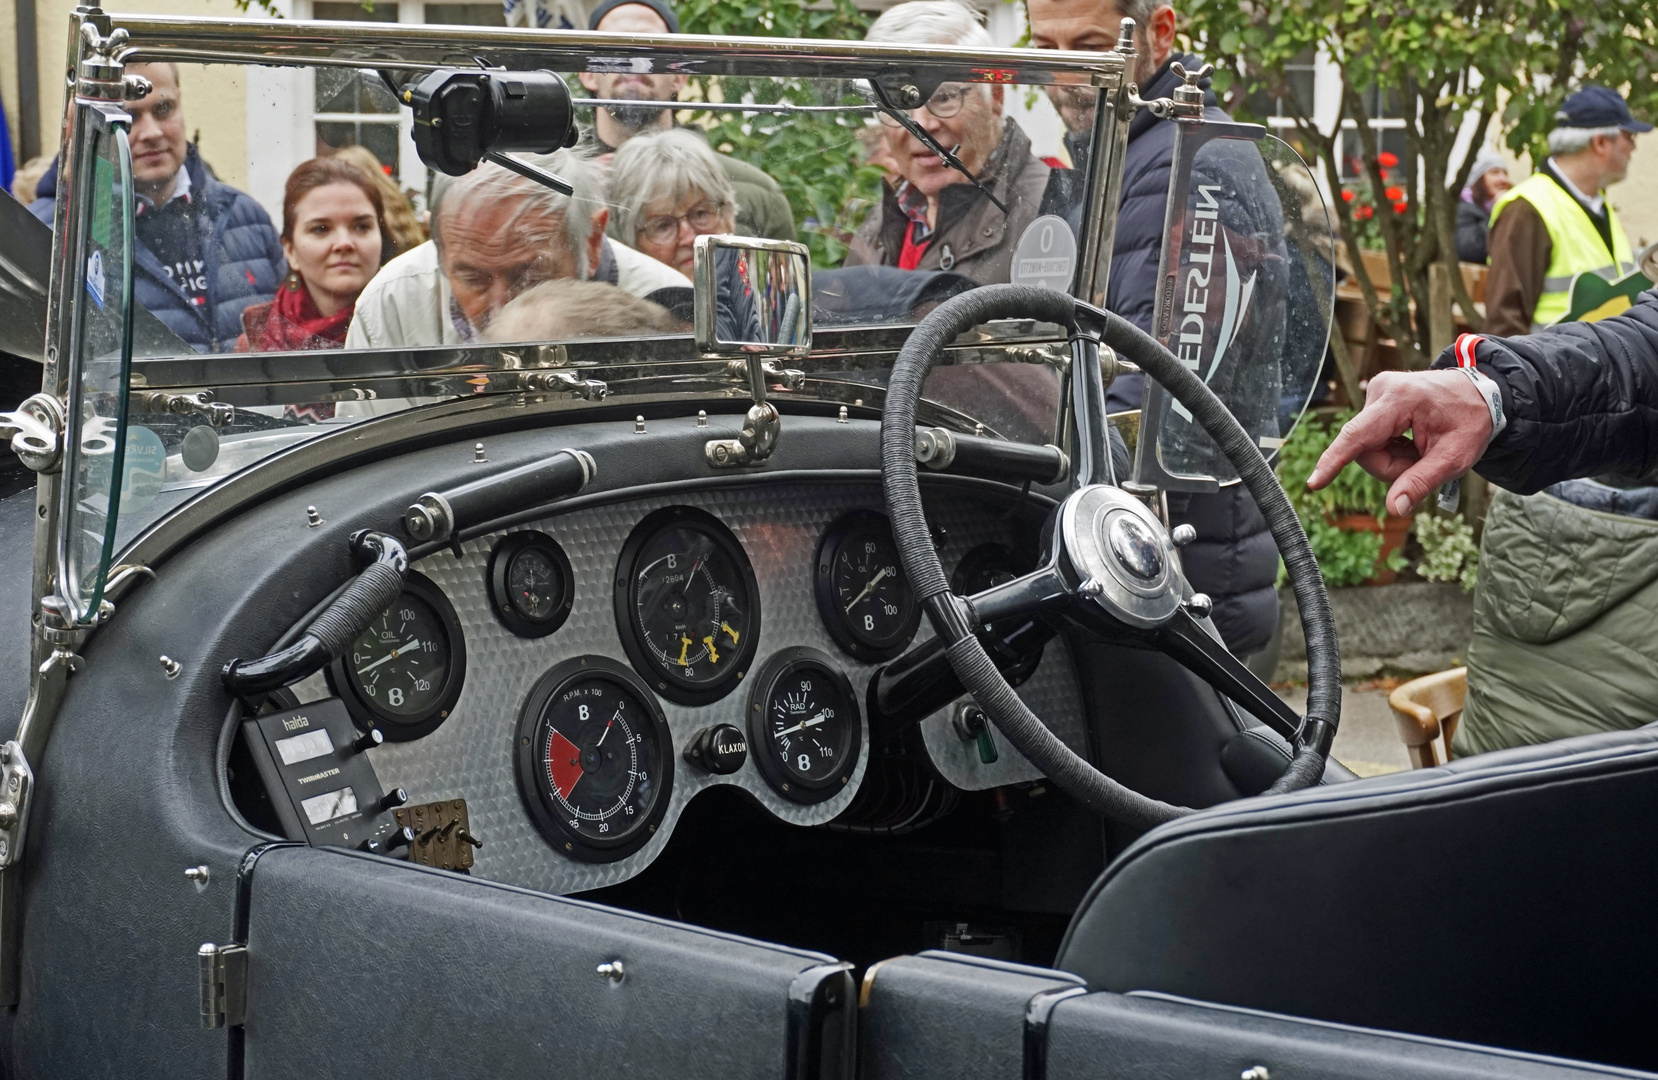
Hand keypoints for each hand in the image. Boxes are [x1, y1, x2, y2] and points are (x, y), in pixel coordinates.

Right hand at [1307, 369, 1492, 516]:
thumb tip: (1394, 508)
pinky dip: (1391, 448)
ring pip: (1366, 448)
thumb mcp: (1455, 457)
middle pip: (1364, 451)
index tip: (1314, 483)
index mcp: (1401, 400)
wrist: (1480, 393)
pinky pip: (1370, 439)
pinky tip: (1411, 440)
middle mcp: (1381, 390)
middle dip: (1391, 466)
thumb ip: (1422, 481)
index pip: (1358, 436)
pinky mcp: (1375, 400)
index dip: (1335, 462)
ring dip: (1392, 459)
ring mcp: (1376, 393)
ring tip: (1420, 448)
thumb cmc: (1470, 422)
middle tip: (1423, 460)